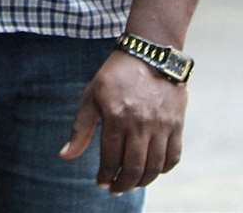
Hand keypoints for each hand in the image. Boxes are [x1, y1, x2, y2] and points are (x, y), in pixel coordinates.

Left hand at [59, 51, 185, 193]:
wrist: (149, 53)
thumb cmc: (115, 74)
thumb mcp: (92, 95)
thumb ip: (81, 128)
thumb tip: (65, 156)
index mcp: (116, 116)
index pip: (111, 159)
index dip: (105, 175)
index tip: (101, 182)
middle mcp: (140, 123)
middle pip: (134, 168)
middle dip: (123, 184)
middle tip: (116, 189)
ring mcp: (161, 125)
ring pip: (154, 167)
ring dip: (143, 181)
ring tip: (132, 183)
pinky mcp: (177, 124)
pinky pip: (173, 157)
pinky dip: (163, 169)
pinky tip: (153, 170)